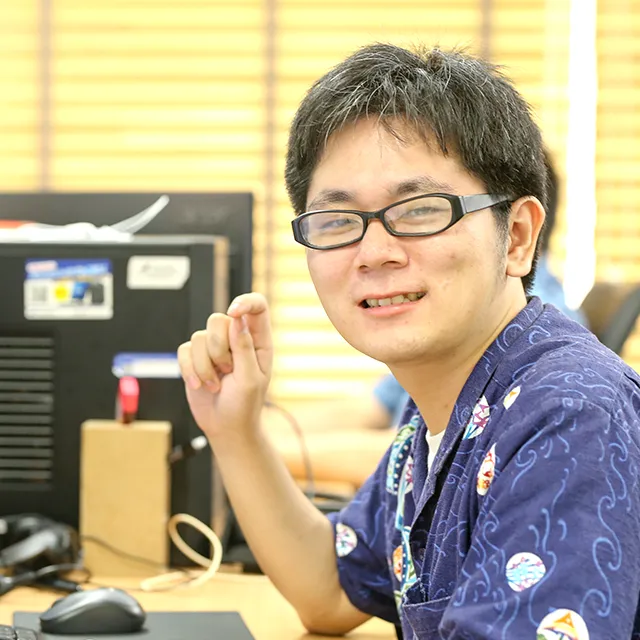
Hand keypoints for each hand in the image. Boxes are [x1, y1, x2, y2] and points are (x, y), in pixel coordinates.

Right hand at [177, 292, 272, 441]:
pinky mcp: (195, 358)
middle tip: (227, 371)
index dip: (245, 302)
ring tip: (215, 384)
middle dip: (218, 349)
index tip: (233, 313)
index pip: (257, 307)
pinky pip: (184, 350)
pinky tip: (200, 385)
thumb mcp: (250, 378)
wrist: (225, 427)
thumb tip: (237, 319)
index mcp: (258, 341)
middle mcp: (236, 338)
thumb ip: (244, 347)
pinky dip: (190, 370)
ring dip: (204, 367)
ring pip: (199, 337)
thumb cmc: (244, 405)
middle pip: (218, 319)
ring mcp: (214, 347)